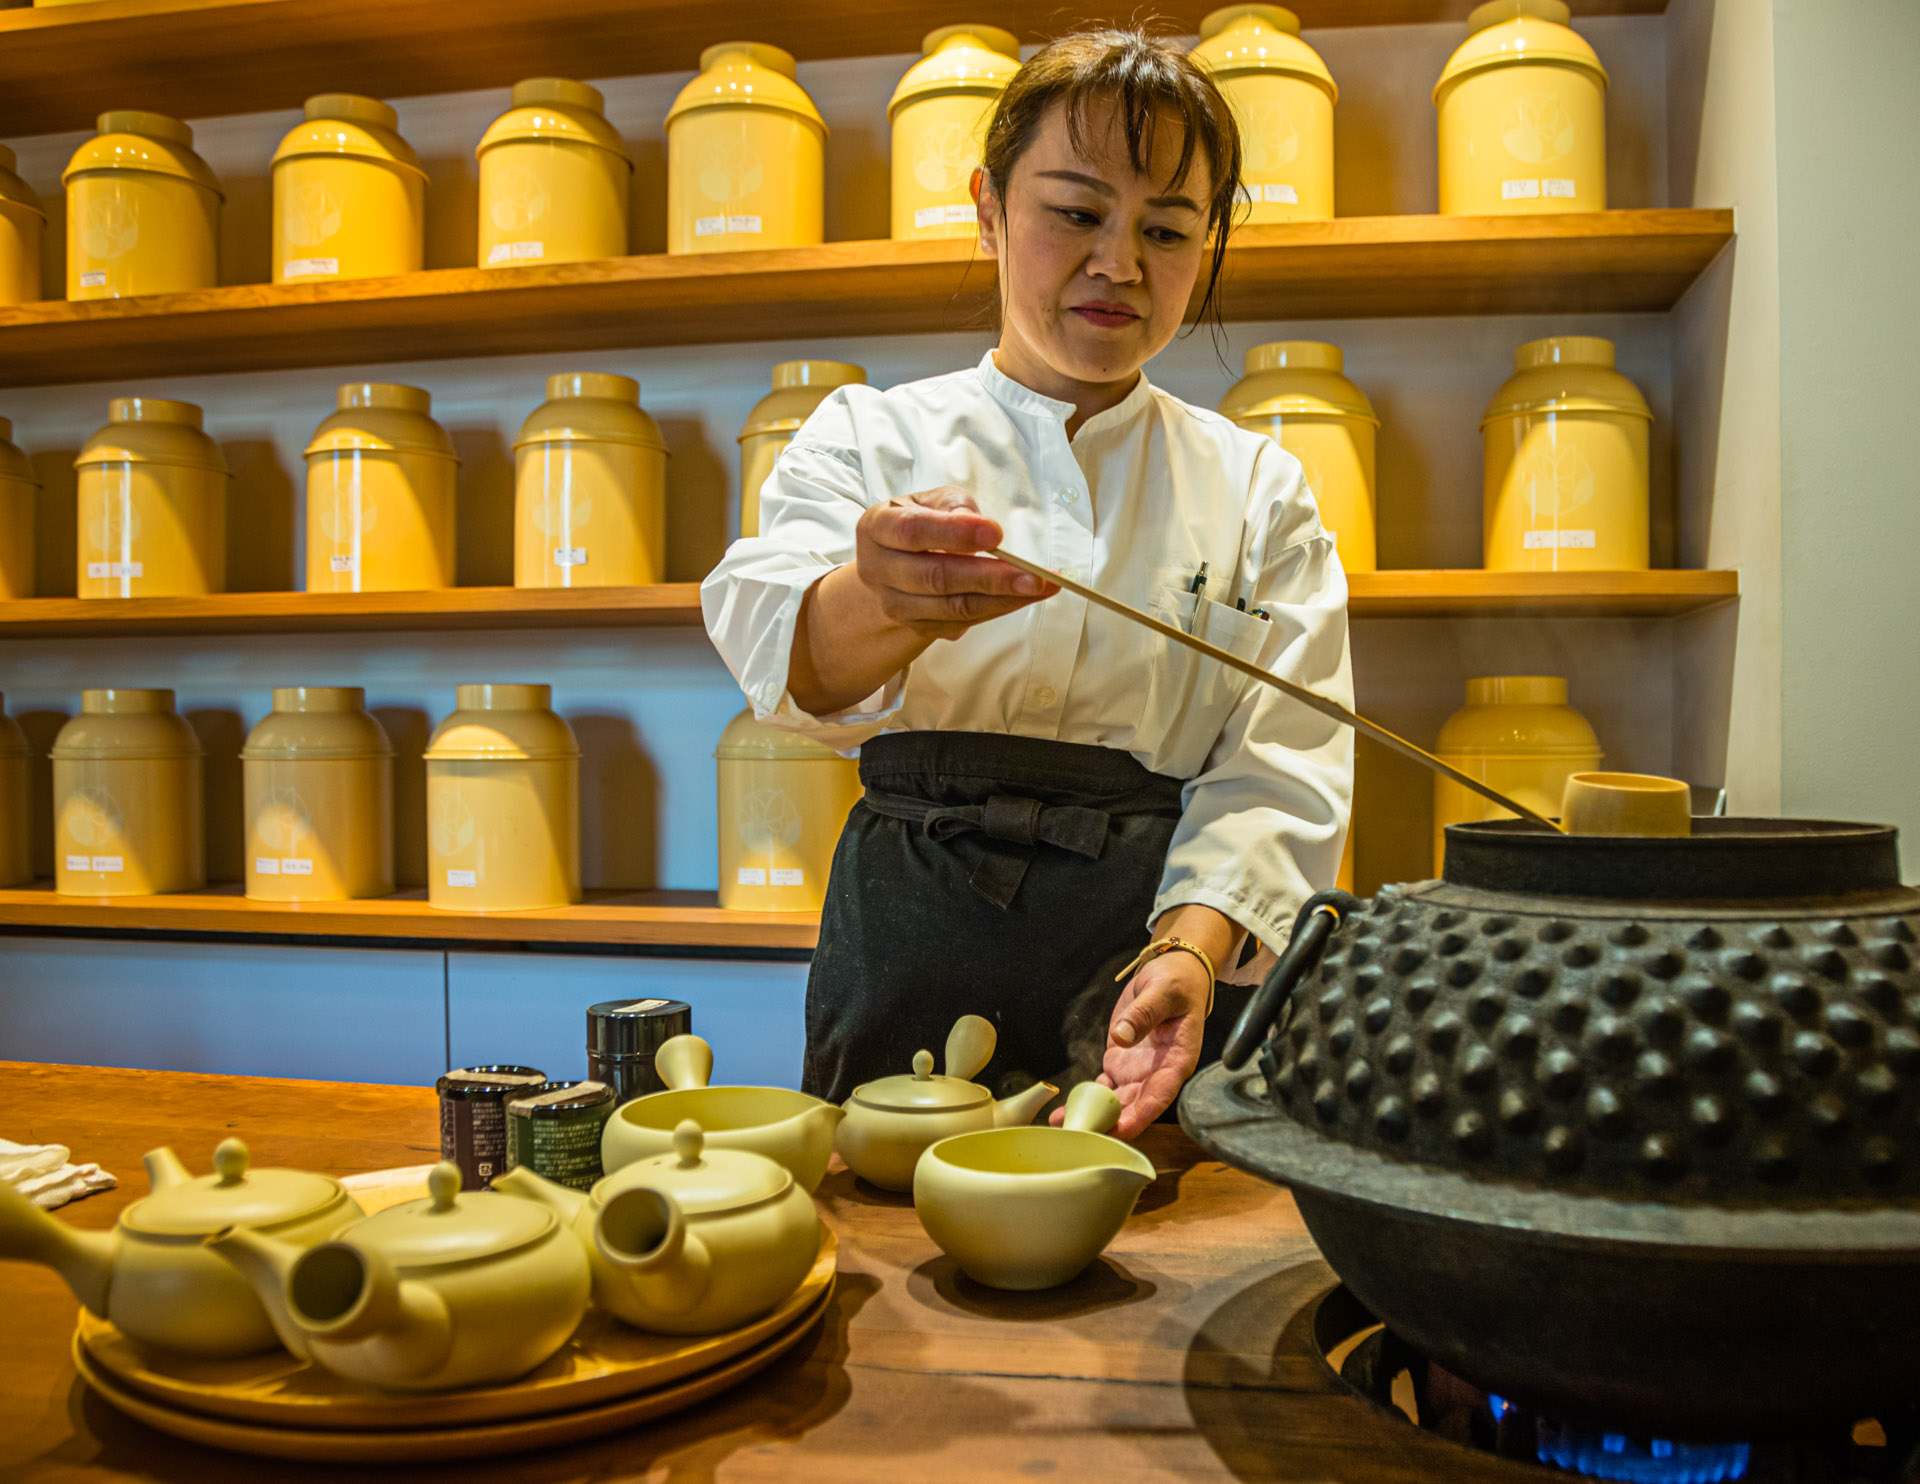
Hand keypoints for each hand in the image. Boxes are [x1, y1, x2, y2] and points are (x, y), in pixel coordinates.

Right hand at [854, 486, 1054, 640]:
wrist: (893, 565)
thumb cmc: (920, 522)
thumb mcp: (931, 500)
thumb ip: (954, 505)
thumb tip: (976, 523)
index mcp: (876, 528)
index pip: (912, 531)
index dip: (954, 533)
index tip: (995, 534)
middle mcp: (878, 570)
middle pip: (936, 577)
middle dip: (990, 577)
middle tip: (1033, 575)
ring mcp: (895, 604)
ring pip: (953, 607)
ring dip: (1003, 599)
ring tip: (1041, 587)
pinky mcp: (916, 627)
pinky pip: (962, 623)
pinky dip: (998, 610)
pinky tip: (1025, 597)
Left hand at [1052, 950, 1209, 1139]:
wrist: (1174, 974)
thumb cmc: (1177, 982)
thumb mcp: (1164, 991)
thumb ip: (1145, 1012)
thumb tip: (1122, 1036)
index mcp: (1177, 1059)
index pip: (1161, 1093)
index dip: (1142, 1114)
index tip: (1122, 1128)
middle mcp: (1159, 1072)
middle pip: (1136, 1106)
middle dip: (1111, 1124)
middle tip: (1083, 1135)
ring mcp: (1139, 1071)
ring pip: (1117, 1103)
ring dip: (1093, 1116)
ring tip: (1064, 1126)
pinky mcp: (1121, 1064)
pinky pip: (1103, 1088)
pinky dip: (1086, 1100)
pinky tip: (1064, 1111)